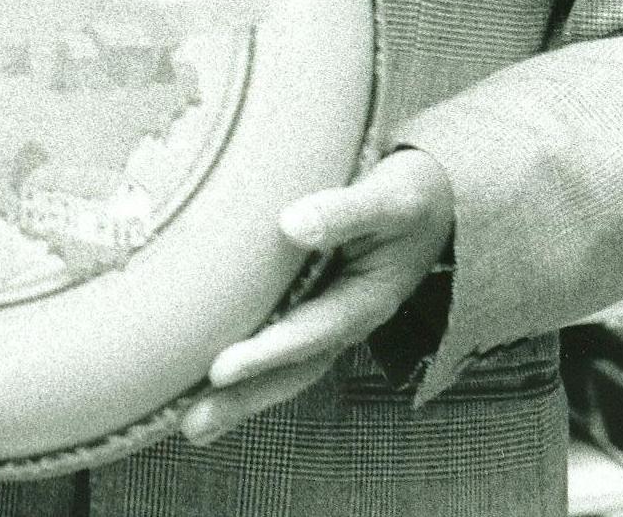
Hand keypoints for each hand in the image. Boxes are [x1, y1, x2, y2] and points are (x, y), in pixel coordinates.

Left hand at [181, 147, 455, 446]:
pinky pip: (275, 349)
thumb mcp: (391, 200)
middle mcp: (345, 323)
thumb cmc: (410, 197)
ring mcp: (327, 323)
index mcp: (366, 301)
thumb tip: (291, 224)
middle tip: (191, 425)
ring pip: (283, 372)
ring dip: (238, 400)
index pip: (311, 333)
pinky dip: (245, 375)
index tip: (220, 370)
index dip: (267, 353)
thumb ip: (345, 213)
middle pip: (293, 371)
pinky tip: (204, 388)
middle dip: (244, 399)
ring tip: (190, 426)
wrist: (432, 204)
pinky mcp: (310, 312)